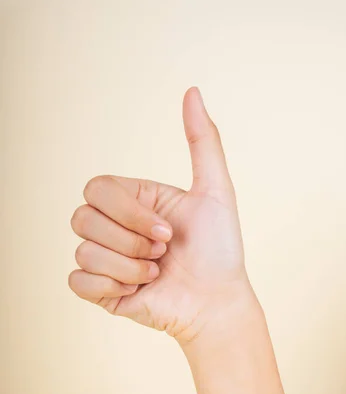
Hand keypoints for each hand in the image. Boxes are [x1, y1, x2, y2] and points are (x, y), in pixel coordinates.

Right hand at [69, 87, 250, 342]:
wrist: (217, 302)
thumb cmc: (220, 250)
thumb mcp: (216, 191)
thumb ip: (203, 142)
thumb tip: (192, 91)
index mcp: (133, 201)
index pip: (97, 189)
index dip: (128, 213)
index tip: (167, 232)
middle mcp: (114, 226)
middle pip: (82, 218)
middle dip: (130, 241)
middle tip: (164, 254)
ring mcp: (105, 259)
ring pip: (83, 251)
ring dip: (129, 267)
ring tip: (156, 274)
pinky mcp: (100, 290)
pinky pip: (77, 281)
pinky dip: (110, 287)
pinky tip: (137, 292)